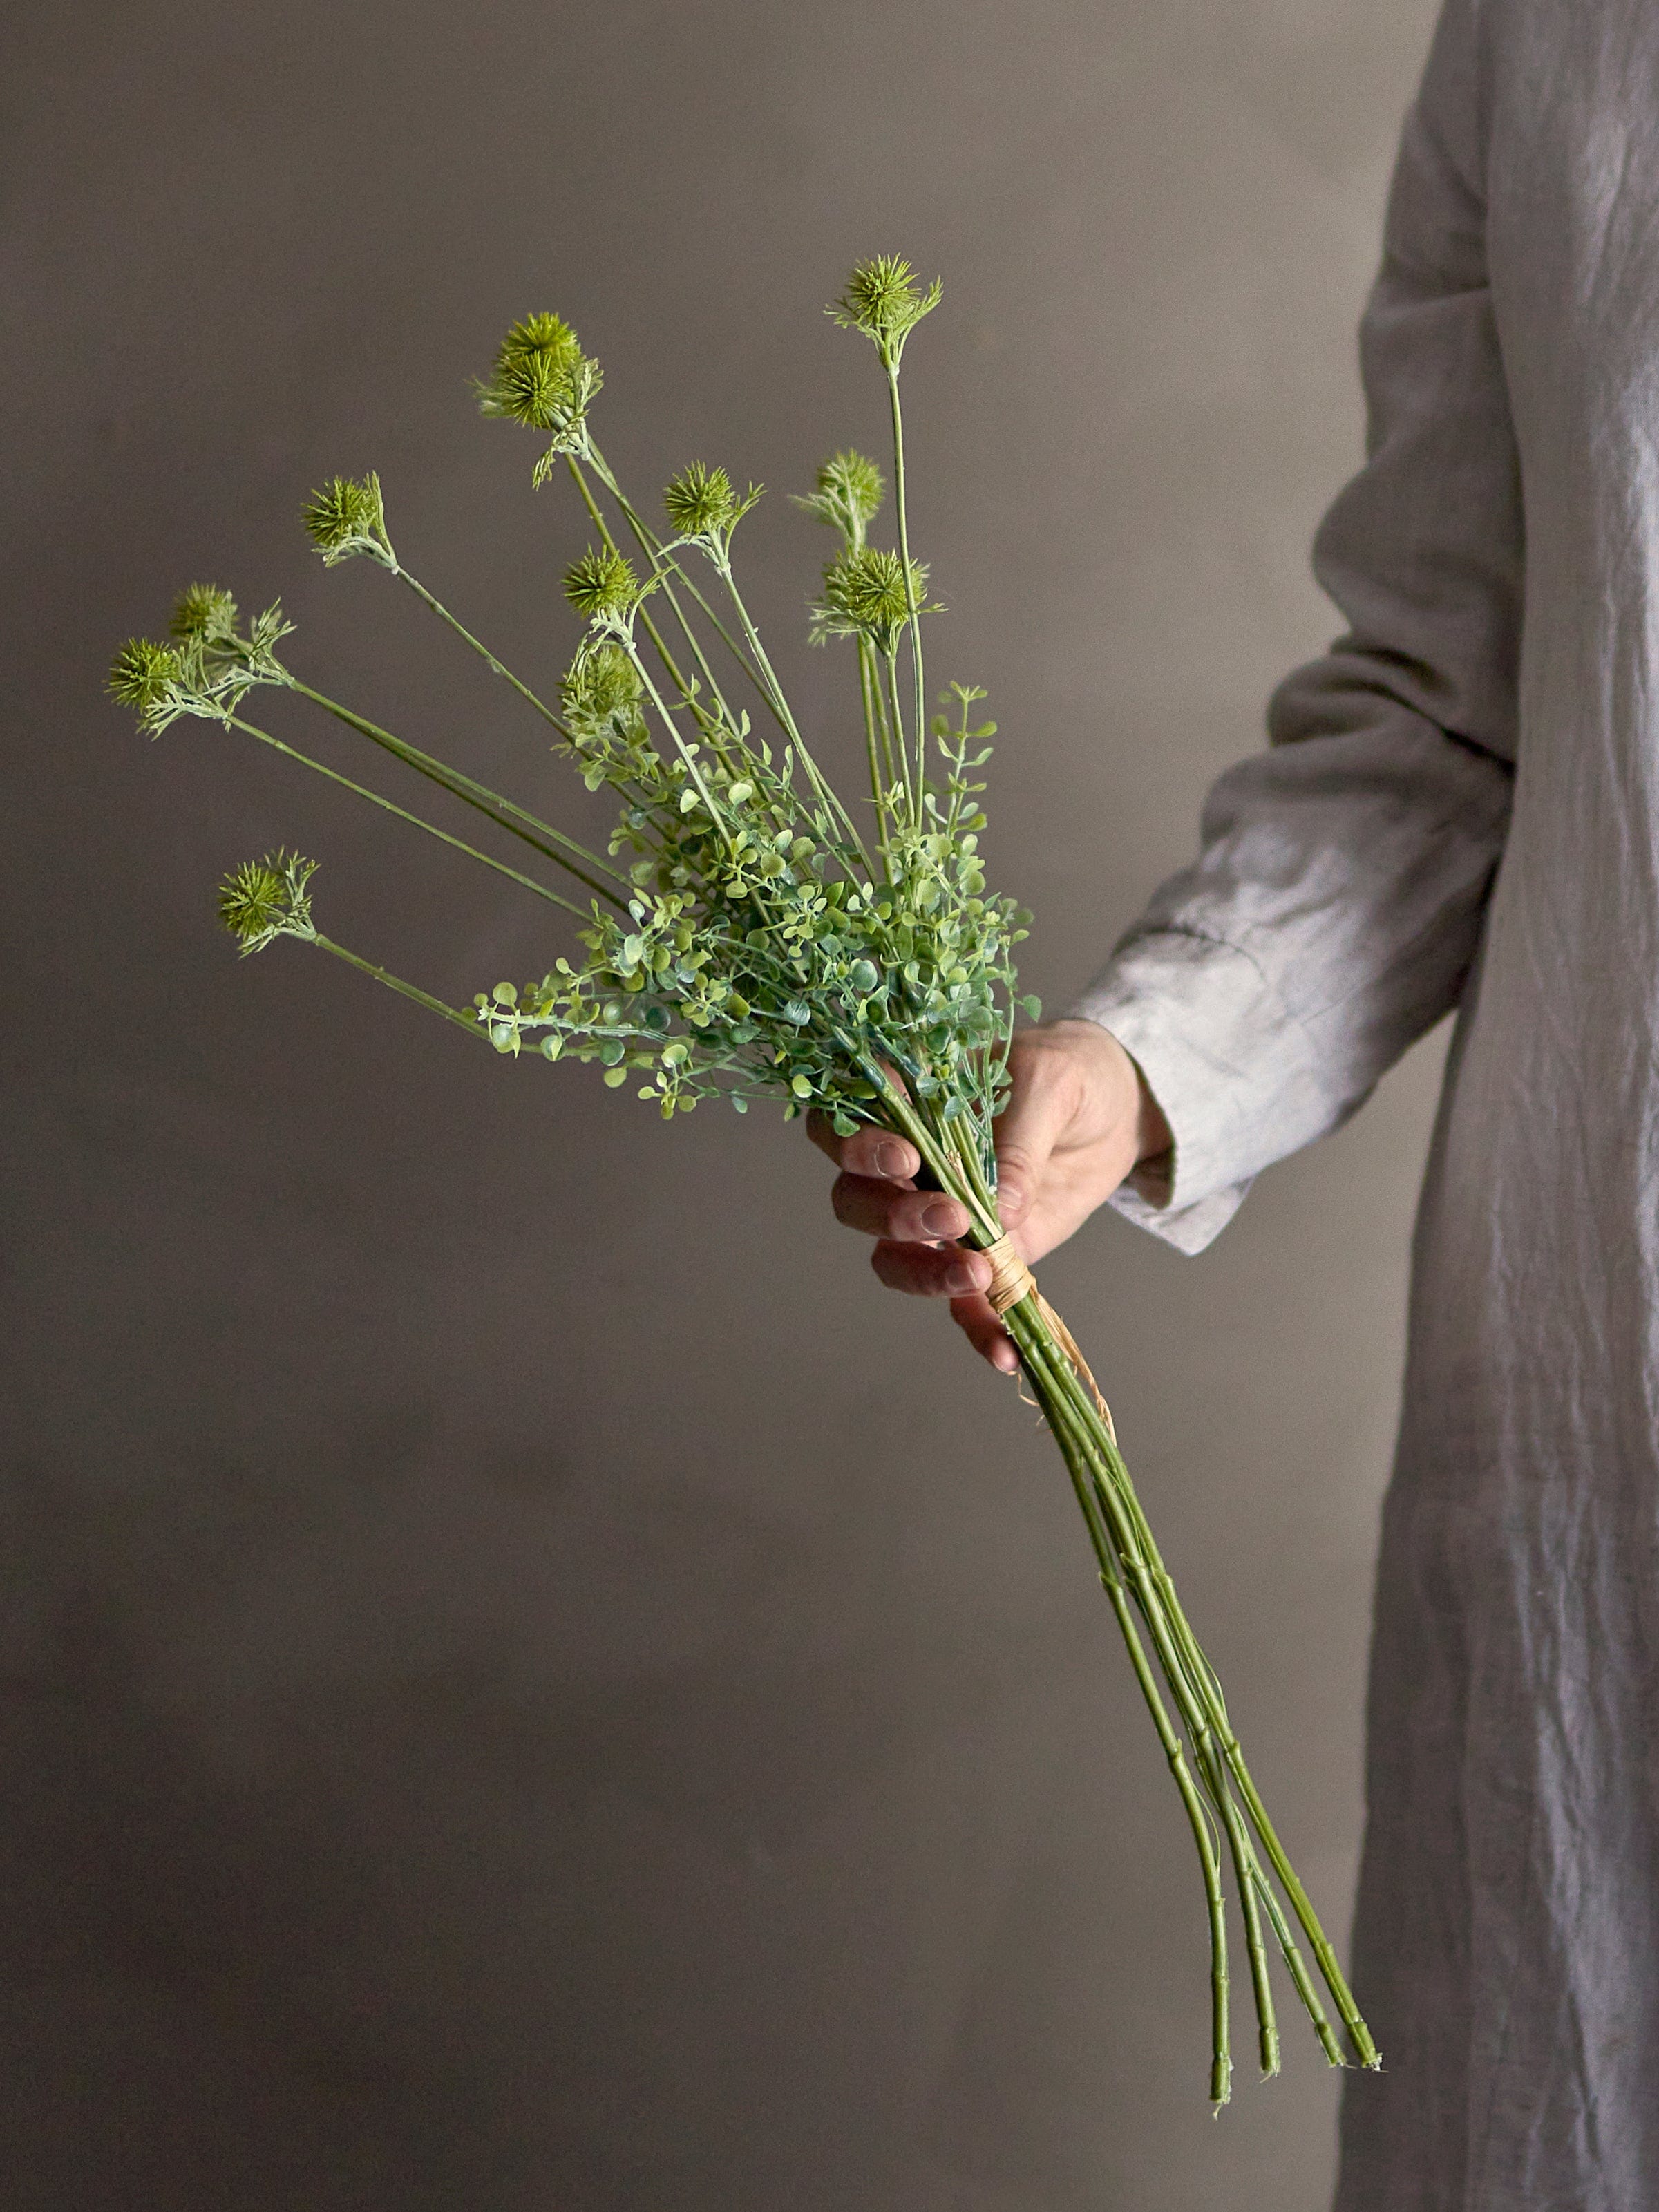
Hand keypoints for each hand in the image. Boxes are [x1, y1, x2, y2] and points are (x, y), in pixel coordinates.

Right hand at [808, 1018, 1170, 1370]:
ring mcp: (939, 1217)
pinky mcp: (981, 1256)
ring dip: (923, 1274)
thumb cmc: (1071, 1074)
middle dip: (891, 1217)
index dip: (856, 1147)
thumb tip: (998, 1213)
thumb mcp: (1051, 1086)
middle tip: (951, 1216)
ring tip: (977, 1275)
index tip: (904, 1159)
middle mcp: (907, 1166)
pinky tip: (1004, 1352)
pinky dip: (978, 1330)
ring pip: (893, 1258)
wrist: (1117, 1108)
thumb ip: (1017, 1143)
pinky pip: (962, 1304)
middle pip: (857, 1201)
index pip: (846, 1124)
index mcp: (906, 1104)